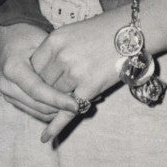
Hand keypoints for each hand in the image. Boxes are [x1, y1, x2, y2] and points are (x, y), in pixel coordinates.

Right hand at [0, 22, 78, 122]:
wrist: (7, 38)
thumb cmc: (28, 35)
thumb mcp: (41, 41)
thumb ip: (53, 60)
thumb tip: (76, 78)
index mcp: (13, 69)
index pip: (37, 90)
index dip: (57, 99)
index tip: (76, 104)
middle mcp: (7, 85)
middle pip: (37, 105)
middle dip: (60, 109)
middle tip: (82, 106)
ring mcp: (8, 95)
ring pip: (36, 112)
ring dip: (57, 112)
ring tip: (77, 106)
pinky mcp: (13, 99)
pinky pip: (34, 110)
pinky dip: (51, 110)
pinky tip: (65, 105)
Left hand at [31, 7, 125, 142]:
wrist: (133, 31)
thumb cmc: (105, 29)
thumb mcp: (74, 31)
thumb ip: (56, 50)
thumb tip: (44, 70)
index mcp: (55, 40)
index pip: (33, 67)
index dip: (37, 77)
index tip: (43, 80)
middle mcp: (61, 56)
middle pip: (42, 84)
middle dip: (49, 90)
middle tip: (57, 90)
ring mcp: (75, 72)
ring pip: (55, 97)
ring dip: (60, 100)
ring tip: (67, 98)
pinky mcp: (90, 87)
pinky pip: (68, 111)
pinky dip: (56, 126)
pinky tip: (46, 138)